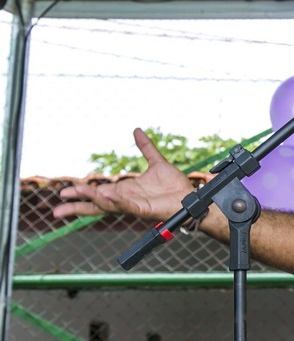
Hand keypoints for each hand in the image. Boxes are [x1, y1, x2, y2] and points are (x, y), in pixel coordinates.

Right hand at [53, 128, 194, 221]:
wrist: (189, 196)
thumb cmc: (174, 185)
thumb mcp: (156, 162)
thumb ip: (146, 148)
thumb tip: (137, 130)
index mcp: (125, 191)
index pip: (98, 194)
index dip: (82, 193)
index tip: (65, 193)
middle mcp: (126, 200)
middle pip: (96, 205)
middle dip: (78, 206)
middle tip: (58, 210)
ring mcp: (133, 205)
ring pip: (108, 205)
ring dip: (93, 199)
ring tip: (77, 193)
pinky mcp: (143, 209)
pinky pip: (127, 205)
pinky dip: (117, 201)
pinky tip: (108, 195)